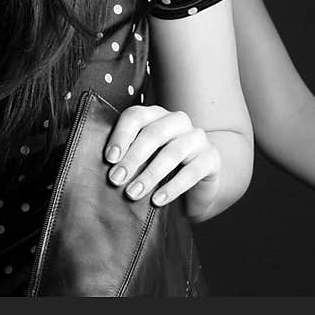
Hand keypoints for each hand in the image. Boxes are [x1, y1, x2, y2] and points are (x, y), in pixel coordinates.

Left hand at [104, 105, 221, 215]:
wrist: (195, 186)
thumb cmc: (158, 169)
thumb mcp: (141, 159)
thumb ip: (125, 154)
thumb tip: (102, 165)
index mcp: (155, 114)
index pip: (136, 116)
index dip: (121, 136)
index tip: (109, 159)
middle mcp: (177, 121)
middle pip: (154, 134)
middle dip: (133, 158)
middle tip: (116, 179)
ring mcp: (197, 138)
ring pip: (173, 152)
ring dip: (150, 174)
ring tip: (132, 193)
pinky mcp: (212, 158)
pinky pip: (192, 171)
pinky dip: (173, 187)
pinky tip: (157, 200)